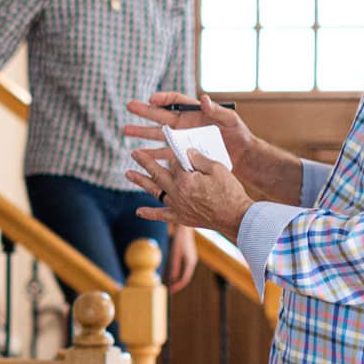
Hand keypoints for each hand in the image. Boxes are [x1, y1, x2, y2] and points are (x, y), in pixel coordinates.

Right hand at [123, 92, 255, 165]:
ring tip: (125, 130)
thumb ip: (217, 110)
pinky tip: (140, 155)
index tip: (152, 99)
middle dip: (145, 112)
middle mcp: (186, 125)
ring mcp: (182, 140)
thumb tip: (203, 99)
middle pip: (161, 116)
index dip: (164, 99)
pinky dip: (152, 155)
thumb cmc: (239, 135)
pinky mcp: (183, 155)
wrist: (243, 157)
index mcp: (195, 113)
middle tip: (129, 106)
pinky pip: (164, 154)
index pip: (176, 102)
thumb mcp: (231, 120)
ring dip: (142, 133)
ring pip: (158, 135)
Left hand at [127, 147, 251, 240]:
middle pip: (158, 173)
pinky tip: (138, 211)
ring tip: (128, 173)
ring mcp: (177, 206)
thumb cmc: (230, 192)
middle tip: (134, 153)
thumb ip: (199, 159)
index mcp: (185, 178)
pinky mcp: (180, 217)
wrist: (235, 217)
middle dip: (145, 162)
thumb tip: (186, 151)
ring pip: (155, 191)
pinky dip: (149, 213)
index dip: (175, 153)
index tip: (172, 145)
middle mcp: (177, 192)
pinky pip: (161, 215)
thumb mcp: (218, 169)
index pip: (174, 162)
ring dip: (141, 181)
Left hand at [165, 223, 196, 292]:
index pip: (185, 279)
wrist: (186, 227)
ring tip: (171, 285)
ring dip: (179, 280)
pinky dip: (180, 274)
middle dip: (178, 285)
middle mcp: (193, 262)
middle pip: (186, 277)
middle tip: (170, 290)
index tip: (170, 291)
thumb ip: (174, 266)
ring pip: (186, 273)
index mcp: (190, 262)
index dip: (178, 286)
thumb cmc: (179, 239)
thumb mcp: (175, 253)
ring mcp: (192, 259)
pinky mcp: (190, 256)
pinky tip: (173, 275)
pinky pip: (185, 268)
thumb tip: (172, 279)